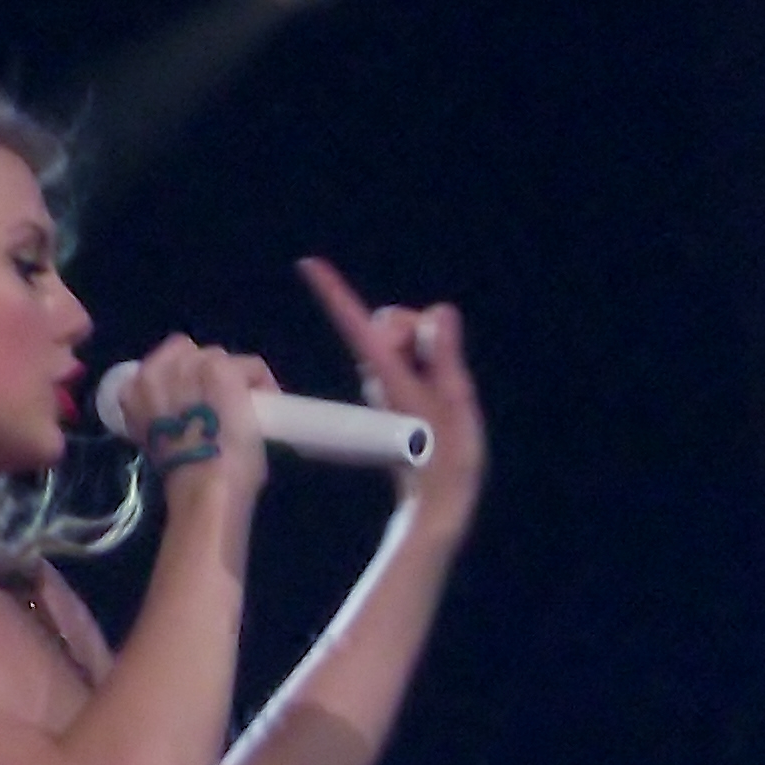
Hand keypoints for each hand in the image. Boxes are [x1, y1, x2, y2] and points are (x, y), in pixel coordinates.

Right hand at [107, 333, 273, 503]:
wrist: (201, 488)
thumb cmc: (182, 479)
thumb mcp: (157, 443)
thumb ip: (165, 419)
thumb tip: (187, 415)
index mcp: (134, 391)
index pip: (160, 367)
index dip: (183, 385)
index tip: (197, 408)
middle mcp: (156, 370)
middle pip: (190, 355)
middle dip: (208, 377)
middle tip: (221, 406)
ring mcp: (190, 366)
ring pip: (220, 358)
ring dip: (234, 378)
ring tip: (246, 407)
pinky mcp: (222, 370)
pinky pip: (250, 365)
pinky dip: (261, 383)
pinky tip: (267, 405)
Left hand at [296, 256, 484, 537]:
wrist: (436, 499)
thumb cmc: (447, 458)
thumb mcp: (456, 402)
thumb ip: (445, 355)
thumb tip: (436, 313)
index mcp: (387, 373)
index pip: (358, 324)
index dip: (334, 292)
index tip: (308, 265)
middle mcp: (379, 372)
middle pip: (387, 321)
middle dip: (412, 325)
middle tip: (436, 364)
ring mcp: (387, 380)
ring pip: (400, 335)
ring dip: (424, 343)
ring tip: (442, 385)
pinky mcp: (397, 388)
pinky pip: (410, 353)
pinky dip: (426, 357)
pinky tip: (439, 390)